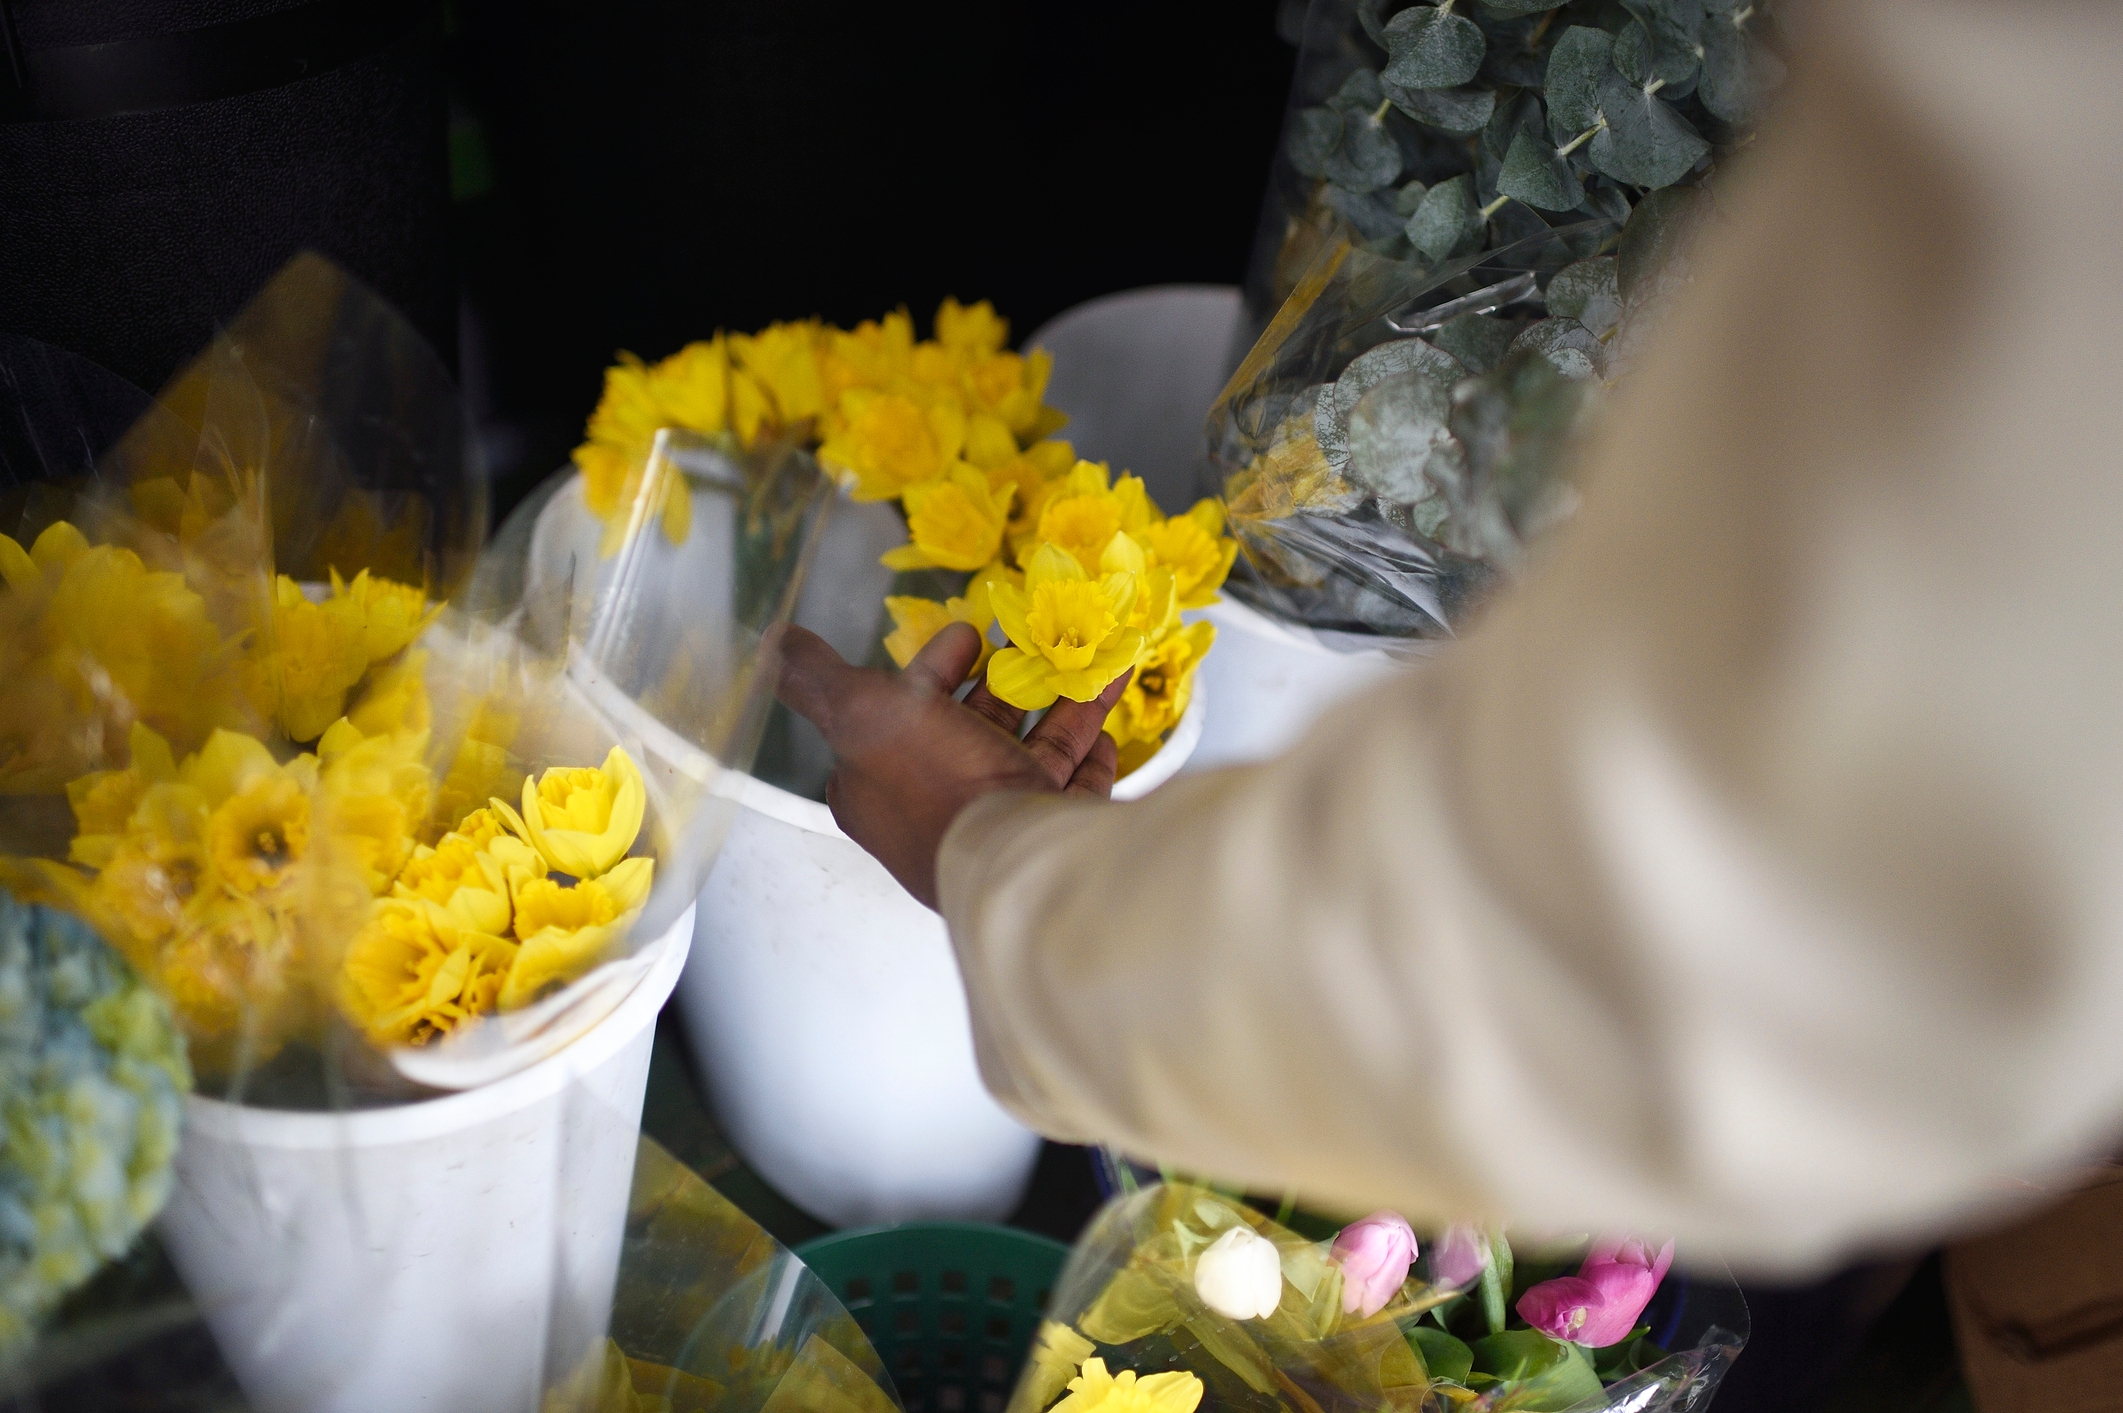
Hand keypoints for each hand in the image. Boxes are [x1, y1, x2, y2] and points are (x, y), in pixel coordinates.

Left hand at [773, 622, 1128, 907]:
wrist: (1010, 857)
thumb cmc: (931, 782)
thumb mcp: (857, 711)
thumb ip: (815, 675)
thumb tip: (774, 640)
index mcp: (882, 786)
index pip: (902, 715)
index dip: (932, 669)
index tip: (968, 633)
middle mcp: (938, 805)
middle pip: (971, 730)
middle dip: (1004, 682)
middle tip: (1032, 642)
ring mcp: (998, 822)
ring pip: (1030, 750)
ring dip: (1059, 703)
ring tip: (1085, 661)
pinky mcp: (1050, 832)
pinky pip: (1072, 785)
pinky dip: (1088, 753)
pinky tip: (1104, 725)